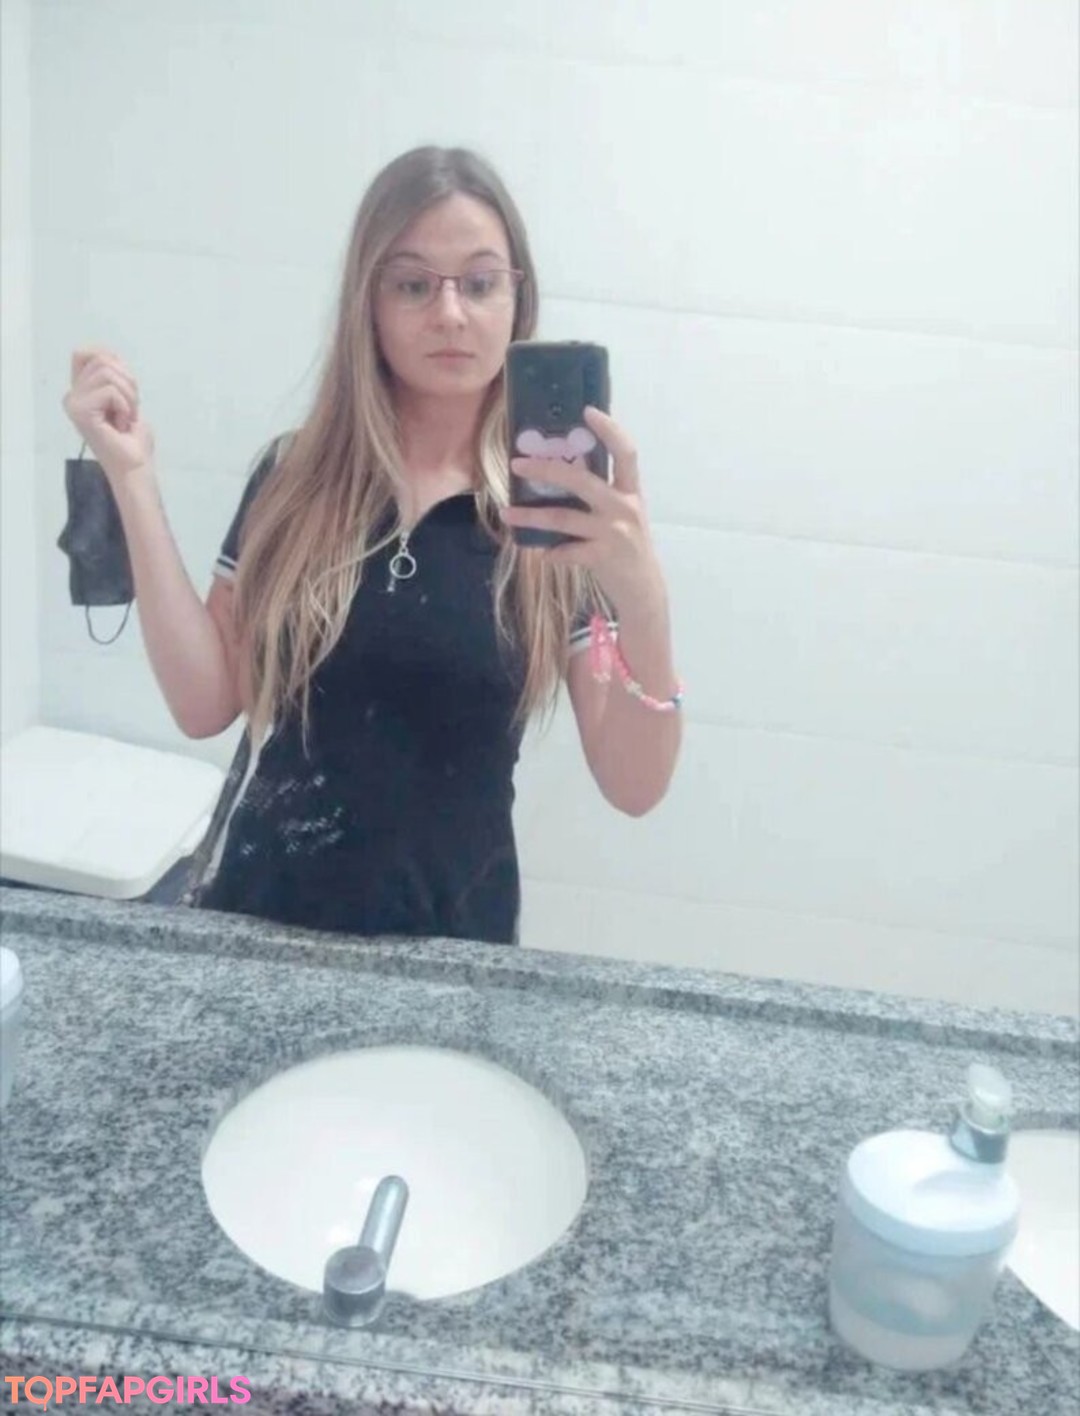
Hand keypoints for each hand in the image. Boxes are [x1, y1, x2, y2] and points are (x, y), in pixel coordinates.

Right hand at [61, 347, 154, 485]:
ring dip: (128, 395)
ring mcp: (74, 404)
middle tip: (128, 408)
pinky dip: (125, 405)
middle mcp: (71, 396)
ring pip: (107, 373)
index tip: (125, 384)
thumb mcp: (126, 397)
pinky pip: (110, 391)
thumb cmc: (133, 438)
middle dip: (127, 382)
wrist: (135, 465)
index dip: (110, 359)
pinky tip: (121, 423)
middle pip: (101, 359)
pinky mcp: (81, 412)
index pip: (84, 353)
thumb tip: (110, 356)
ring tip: (125, 416)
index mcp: (79, 391)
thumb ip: (114, 375)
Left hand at [501, 406, 665, 612]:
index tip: (587, 411)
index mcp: (630, 491)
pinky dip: (549, 551)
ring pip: (563, 517)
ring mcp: (614, 533)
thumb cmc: (627, 545)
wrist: (643, 589)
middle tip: (518, 464)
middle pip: (582, 480)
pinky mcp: (602, 558)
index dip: (609, 429)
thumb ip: (601, 490)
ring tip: (507, 513)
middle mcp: (624, 507)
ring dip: (530, 516)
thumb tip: (569, 463)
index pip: (625, 452)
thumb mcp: (622, 513)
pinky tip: (537, 551)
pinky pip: (566, 551)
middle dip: (547, 470)